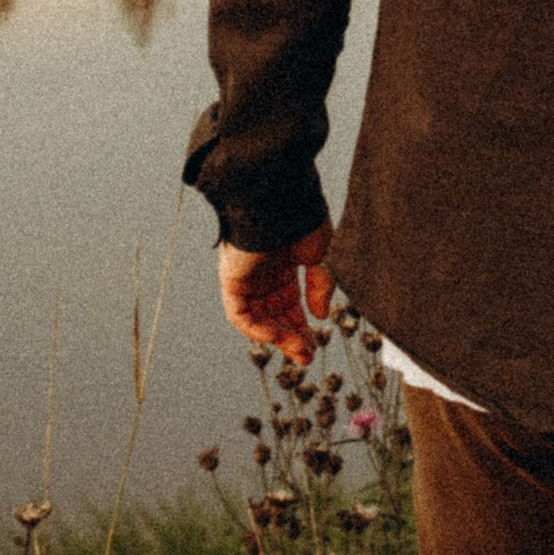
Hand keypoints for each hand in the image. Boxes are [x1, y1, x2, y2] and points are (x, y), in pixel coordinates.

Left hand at [218, 224, 334, 364]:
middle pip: (274, 315)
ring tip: (298, 352)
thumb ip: (320, 286)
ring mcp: (246, 277)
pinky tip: (277, 337)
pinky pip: (239, 313)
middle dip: (291, 337)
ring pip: (258, 318)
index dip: (302, 325)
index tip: (315, 345)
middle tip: (307, 356)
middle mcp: (263, 273)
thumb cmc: (300, 217)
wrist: (278, 198)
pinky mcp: (231, 279)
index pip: (289, 303)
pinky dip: (256, 328)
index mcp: (283, 264)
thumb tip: (320, 315)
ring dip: (278, 337)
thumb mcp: (322, 255)